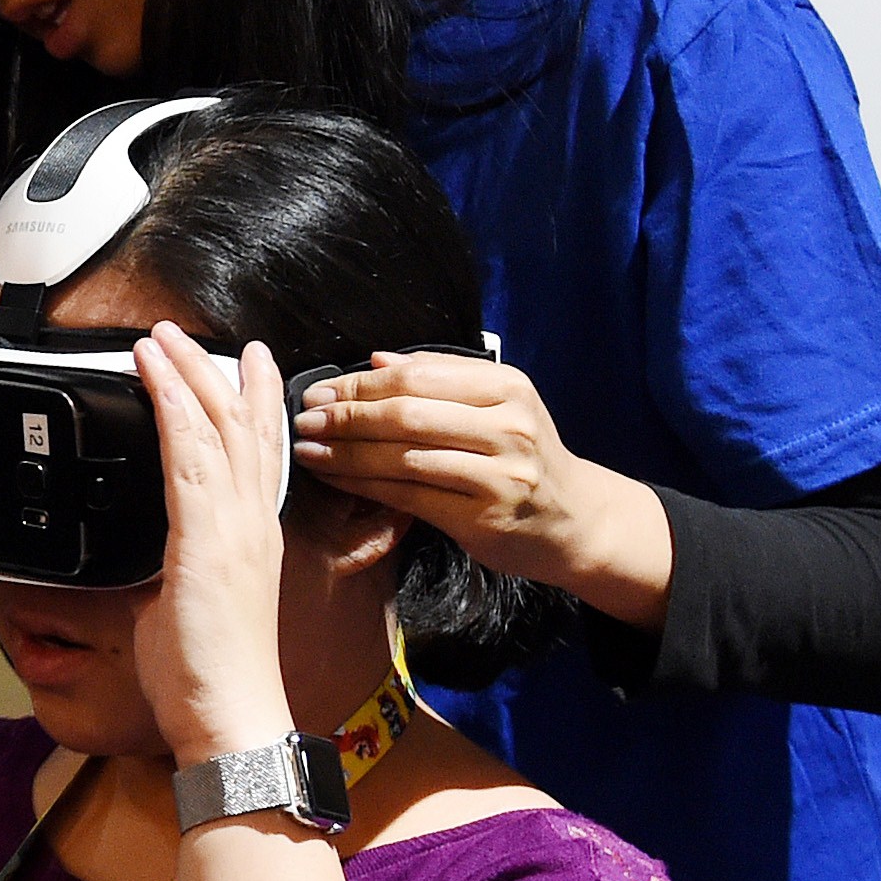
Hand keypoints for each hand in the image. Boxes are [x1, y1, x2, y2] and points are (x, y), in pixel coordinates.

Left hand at [128, 324, 295, 768]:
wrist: (231, 716)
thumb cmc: (208, 677)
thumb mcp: (183, 607)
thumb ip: (170, 572)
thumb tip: (143, 563)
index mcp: (251, 540)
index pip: (258, 455)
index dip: (251, 405)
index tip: (244, 366)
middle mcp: (253, 526)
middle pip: (242, 428)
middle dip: (217, 373)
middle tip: (192, 332)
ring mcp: (235, 531)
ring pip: (217, 432)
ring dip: (187, 378)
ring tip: (161, 338)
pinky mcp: (207, 542)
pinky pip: (191, 462)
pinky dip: (176, 416)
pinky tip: (160, 384)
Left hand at [289, 351, 669, 622]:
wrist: (575, 520)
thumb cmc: (522, 458)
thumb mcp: (498, 406)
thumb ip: (440, 379)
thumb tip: (375, 360)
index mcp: (506, 387)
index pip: (417, 375)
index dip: (360, 384)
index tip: (320, 391)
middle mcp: (507, 425)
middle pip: (406, 413)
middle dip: (346, 416)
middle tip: (305, 418)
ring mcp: (499, 472)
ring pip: (402, 456)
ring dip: (345, 452)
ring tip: (307, 448)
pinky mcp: (483, 515)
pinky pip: (408, 494)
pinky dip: (363, 484)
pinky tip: (334, 478)